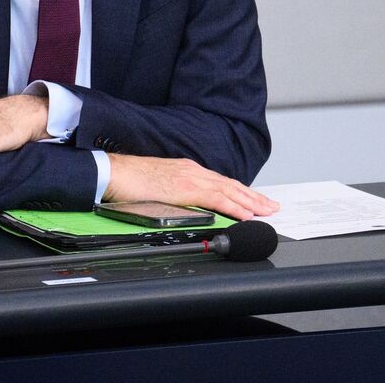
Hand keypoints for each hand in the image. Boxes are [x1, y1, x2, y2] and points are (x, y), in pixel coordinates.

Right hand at [104, 154, 278, 220]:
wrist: (112, 172)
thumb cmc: (129, 180)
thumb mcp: (159, 187)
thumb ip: (175, 194)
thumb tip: (185, 208)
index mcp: (186, 170)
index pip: (220, 182)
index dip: (240, 192)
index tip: (255, 201)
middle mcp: (191, 170)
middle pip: (230, 184)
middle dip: (253, 196)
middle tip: (272, 207)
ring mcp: (189, 177)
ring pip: (228, 190)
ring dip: (250, 201)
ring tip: (267, 211)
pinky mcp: (184, 188)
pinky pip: (215, 198)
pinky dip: (234, 206)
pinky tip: (246, 214)